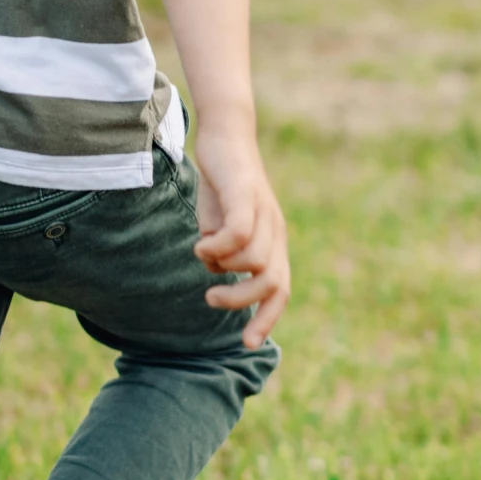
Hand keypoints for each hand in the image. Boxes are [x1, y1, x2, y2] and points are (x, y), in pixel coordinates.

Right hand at [191, 127, 289, 348]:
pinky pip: (240, 234)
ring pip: (255, 262)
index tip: (246, 344)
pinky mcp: (245, 195)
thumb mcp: (221, 225)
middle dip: (242, 303)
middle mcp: (275, 231)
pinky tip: (200, 245)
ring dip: (224, 269)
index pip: (280, 291)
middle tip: (210, 298)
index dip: (266, 320)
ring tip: (201, 255)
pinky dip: (218, 248)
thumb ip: (222, 252)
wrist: (225, 135)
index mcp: (272, 243)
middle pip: (273, 284)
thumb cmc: (222, 184)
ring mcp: (263, 213)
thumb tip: (215, 270)